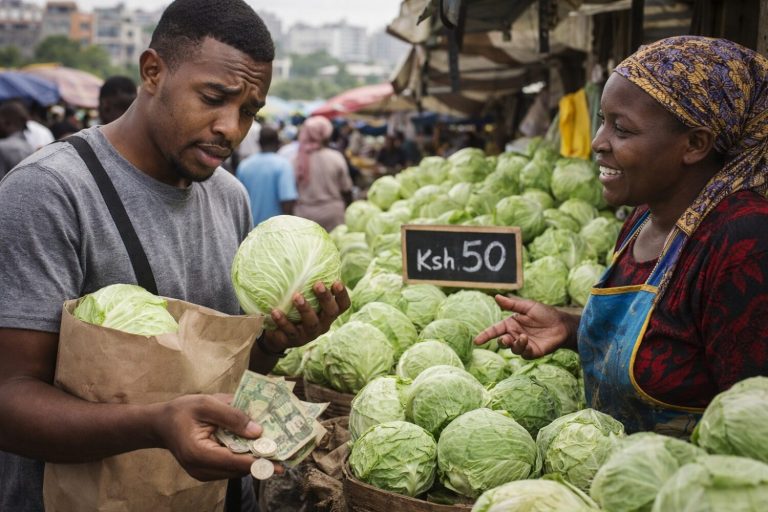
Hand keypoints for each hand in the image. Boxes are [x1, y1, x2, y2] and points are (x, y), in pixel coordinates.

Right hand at [154, 394, 283, 480]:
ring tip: (274, 446)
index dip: (259, 462)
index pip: (234, 461)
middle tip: (285, 450)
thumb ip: (232, 416)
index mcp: (198, 453)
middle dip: (261, 460)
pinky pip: (231, 466)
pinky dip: (244, 457)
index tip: (280, 464)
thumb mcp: (207, 404)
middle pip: (238, 469)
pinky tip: (256, 446)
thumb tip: (258, 431)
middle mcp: (201, 469)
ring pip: (236, 470)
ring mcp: (204, 473)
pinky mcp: (208, 471)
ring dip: (254, 458)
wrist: (161, 424)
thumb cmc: (182, 411)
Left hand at [263, 281, 349, 351]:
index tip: (337, 282)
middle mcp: (322, 324)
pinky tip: (275, 311)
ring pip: (311, 323)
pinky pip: (289, 331)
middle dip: (326, 298)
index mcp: (328, 313)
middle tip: (318, 284)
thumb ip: (308, 283)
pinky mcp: (293, 341)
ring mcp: (308, 334)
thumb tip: (308, 254)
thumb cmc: (294, 309)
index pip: (343, 305)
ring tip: (296, 296)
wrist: (276, 335)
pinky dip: (282, 321)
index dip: (342, 295)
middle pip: (330, 312)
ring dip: (305, 308)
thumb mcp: (304, 297)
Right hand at [474, 295, 572, 358]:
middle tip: (505, 339)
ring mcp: (523, 344)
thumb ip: (511, 304)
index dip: (485, 335)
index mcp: (511, 324)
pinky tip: (527, 341)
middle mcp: (515, 335)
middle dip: (501, 341)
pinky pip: (523, 353)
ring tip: (523, 338)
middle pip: (502, 341)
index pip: (495, 330)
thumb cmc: (545, 313)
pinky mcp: (532, 352)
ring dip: (514, 344)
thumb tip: (496, 296)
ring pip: (512, 348)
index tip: (476, 341)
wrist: (562, 324)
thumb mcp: (528, 306)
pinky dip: (523, 348)